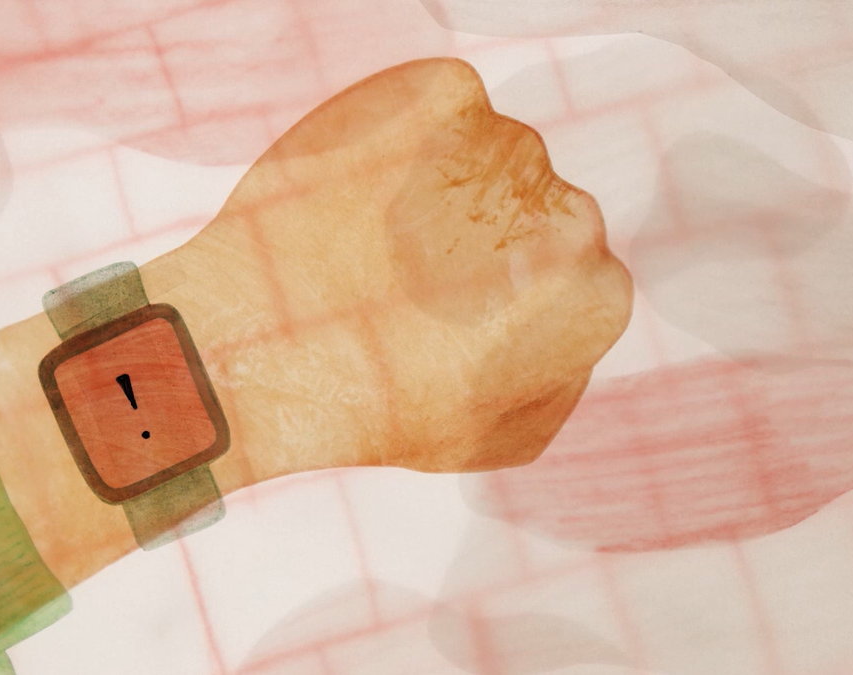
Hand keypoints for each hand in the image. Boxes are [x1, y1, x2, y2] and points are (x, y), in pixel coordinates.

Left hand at [151, 57, 631, 484]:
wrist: (258, 349)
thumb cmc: (371, 408)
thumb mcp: (498, 435)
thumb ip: (560, 370)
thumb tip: (565, 320)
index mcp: (593, 294)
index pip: (571, 265)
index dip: (511, 279)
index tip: (461, 293)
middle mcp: (566, 209)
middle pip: (533, 201)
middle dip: (481, 227)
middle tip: (411, 267)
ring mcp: (503, 144)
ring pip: (482, 153)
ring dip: (438, 182)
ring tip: (369, 237)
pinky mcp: (439, 95)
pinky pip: (434, 108)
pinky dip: (400, 135)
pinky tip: (354, 193)